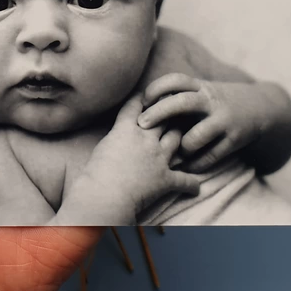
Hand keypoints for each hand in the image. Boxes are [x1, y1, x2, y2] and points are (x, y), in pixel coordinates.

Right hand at [83, 93, 199, 221]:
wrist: (104, 195)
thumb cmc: (94, 173)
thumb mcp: (102, 146)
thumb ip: (115, 137)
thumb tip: (120, 137)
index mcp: (126, 129)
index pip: (136, 106)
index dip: (143, 97)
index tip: (148, 94)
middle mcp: (146, 139)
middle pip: (163, 117)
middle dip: (169, 108)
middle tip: (175, 103)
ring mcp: (158, 158)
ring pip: (176, 138)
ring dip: (180, 135)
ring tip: (187, 131)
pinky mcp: (164, 179)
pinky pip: (184, 180)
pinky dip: (191, 184)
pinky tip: (196, 187)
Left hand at [138, 73, 286, 172]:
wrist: (263, 108)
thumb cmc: (218, 102)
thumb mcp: (202, 91)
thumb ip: (179, 97)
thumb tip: (140, 107)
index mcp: (201, 87)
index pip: (175, 80)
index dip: (156, 88)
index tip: (143, 100)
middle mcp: (212, 101)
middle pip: (181, 103)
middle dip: (158, 113)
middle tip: (141, 125)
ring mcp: (224, 121)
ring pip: (196, 135)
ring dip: (181, 146)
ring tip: (173, 152)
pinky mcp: (234, 140)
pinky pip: (211, 156)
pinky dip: (196, 164)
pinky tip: (186, 167)